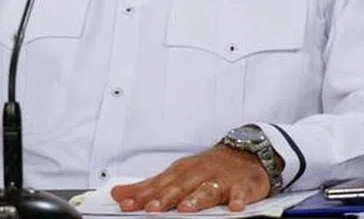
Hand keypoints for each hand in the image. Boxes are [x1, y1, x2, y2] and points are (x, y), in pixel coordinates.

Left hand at [110, 145, 270, 212]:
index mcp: (182, 172)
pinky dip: (238, 199)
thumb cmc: (206, 168)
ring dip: (197, 198)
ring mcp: (221, 179)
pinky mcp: (243, 185)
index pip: (159, 185)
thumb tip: (118, 194)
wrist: (246, 154)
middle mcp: (199, 173)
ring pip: (208, 189)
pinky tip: (234, 207)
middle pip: (181, 186)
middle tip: (152, 208)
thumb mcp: (176, 175)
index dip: (142, 195)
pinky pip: (241, 192)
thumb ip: (148, 187)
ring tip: (186, 209)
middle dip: (166, 197)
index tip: (126, 204)